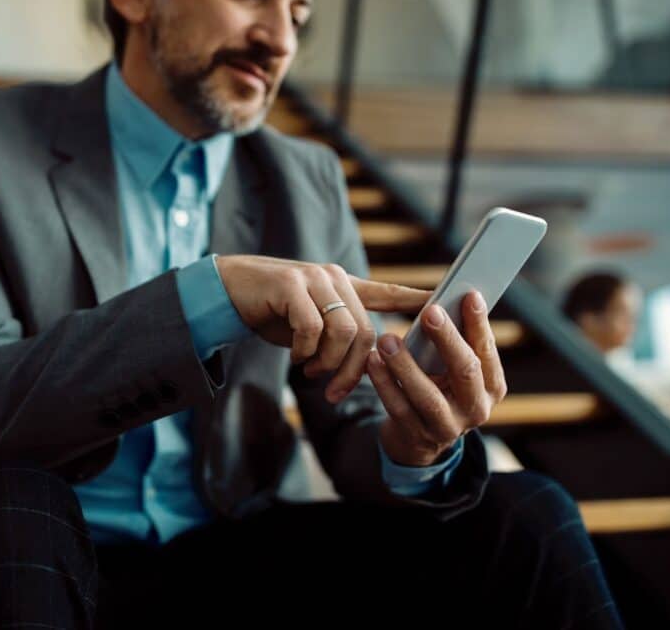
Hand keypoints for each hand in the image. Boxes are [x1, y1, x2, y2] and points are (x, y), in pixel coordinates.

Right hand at [215, 255, 430, 401]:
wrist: (228, 292)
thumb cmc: (272, 312)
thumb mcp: (310, 325)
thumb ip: (337, 336)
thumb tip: (363, 367)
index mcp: (343, 286)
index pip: (387, 292)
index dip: (414, 299)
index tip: (441, 305)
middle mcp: (333, 278)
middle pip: (364, 330)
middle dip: (353, 369)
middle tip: (335, 391)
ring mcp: (313, 278)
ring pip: (343, 330)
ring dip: (329, 362)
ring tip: (312, 372)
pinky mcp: (290, 284)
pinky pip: (312, 329)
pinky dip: (306, 352)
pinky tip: (296, 359)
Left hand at [366, 291, 507, 466]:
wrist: (419, 439)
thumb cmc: (437, 386)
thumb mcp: (452, 369)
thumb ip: (454, 341)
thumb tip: (450, 298)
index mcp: (492, 387)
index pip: (486, 351)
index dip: (479, 324)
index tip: (469, 295)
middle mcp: (476, 409)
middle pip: (465, 371)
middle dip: (447, 339)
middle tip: (430, 312)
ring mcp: (447, 427)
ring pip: (427, 395)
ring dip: (406, 364)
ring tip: (386, 338)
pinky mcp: (417, 437)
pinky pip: (398, 408)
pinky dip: (384, 383)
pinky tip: (372, 361)